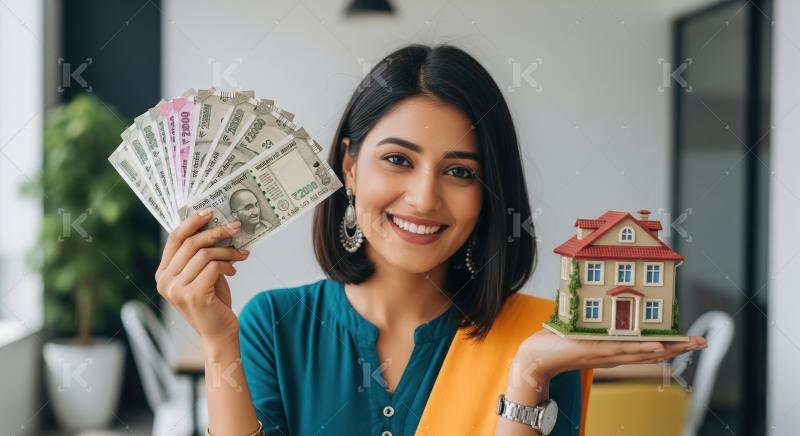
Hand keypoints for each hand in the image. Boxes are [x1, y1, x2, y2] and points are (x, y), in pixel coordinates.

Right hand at [155, 210, 249, 347]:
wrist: (219, 333)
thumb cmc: (213, 302)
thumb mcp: (203, 275)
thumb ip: (201, 256)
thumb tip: (216, 226)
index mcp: (163, 274)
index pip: (174, 239)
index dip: (191, 222)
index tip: (210, 212)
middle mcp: (165, 281)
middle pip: (191, 243)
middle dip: (216, 232)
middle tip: (235, 228)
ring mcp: (177, 289)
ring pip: (205, 254)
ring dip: (227, 251)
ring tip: (240, 255)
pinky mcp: (193, 295)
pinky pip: (213, 267)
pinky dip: (227, 264)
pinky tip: (233, 270)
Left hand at [512, 329, 707, 385]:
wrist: (536, 357)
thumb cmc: (556, 343)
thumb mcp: (582, 330)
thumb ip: (596, 322)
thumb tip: (605, 301)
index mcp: (614, 349)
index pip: (647, 347)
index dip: (670, 344)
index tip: (690, 340)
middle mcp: (614, 354)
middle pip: (653, 352)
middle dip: (679, 347)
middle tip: (702, 342)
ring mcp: (606, 354)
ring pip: (643, 352)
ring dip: (668, 348)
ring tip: (688, 344)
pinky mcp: (595, 351)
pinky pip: (622, 350)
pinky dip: (641, 349)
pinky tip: (657, 347)